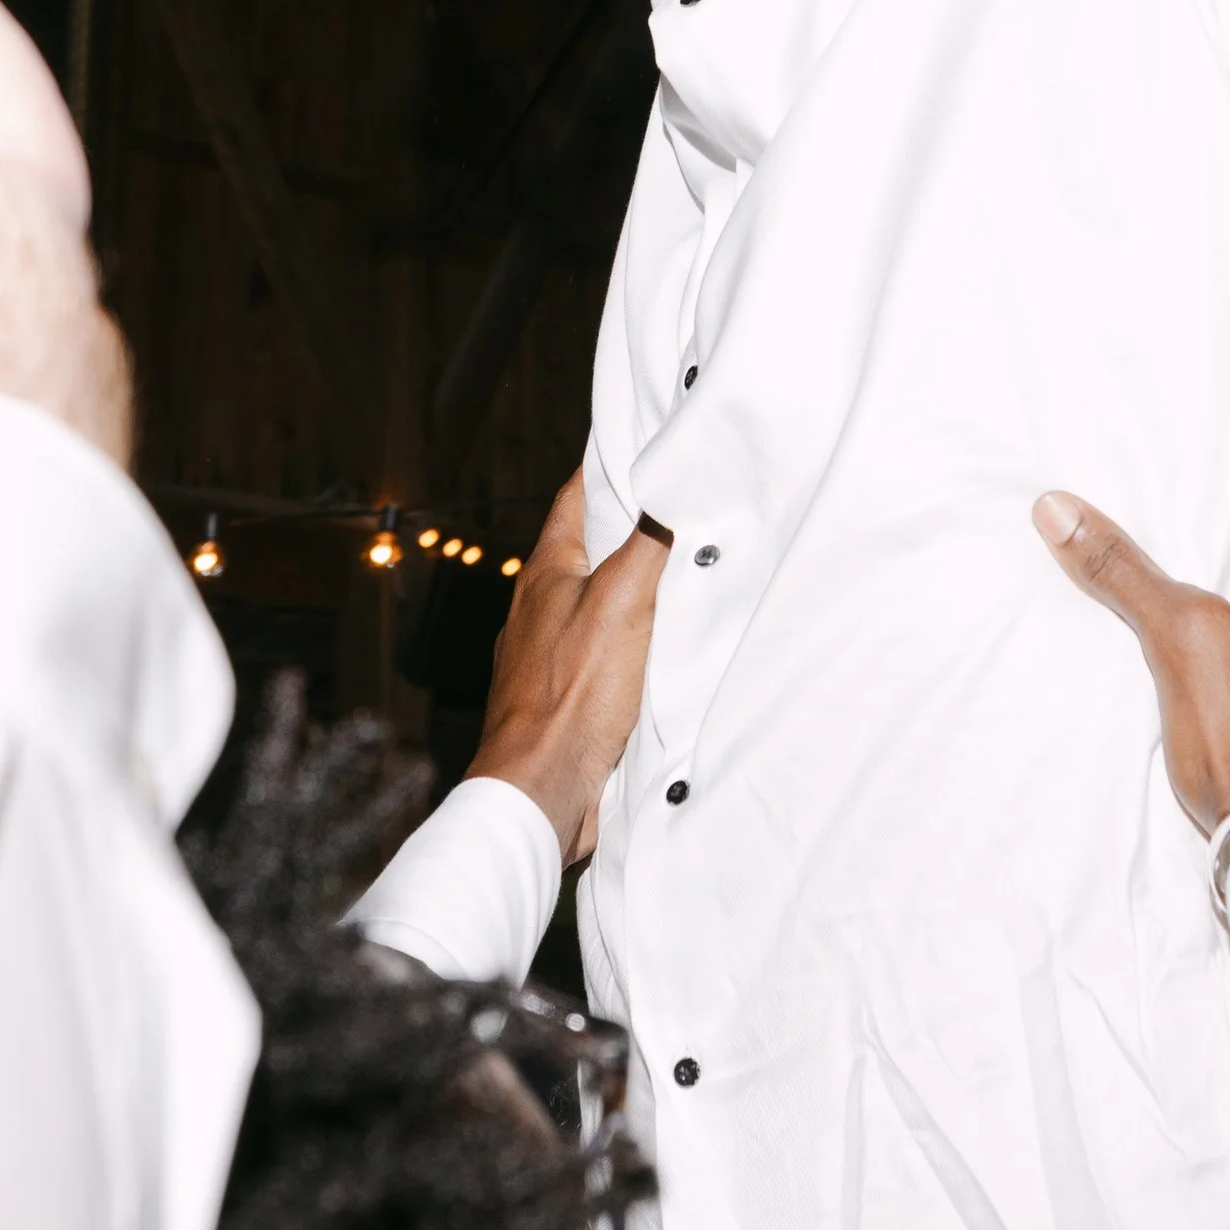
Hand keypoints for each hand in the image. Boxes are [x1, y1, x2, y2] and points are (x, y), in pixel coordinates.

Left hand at [468, 475, 670, 867]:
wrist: (542, 790)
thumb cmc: (572, 693)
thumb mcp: (622, 601)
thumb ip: (648, 543)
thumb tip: (675, 483)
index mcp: (547, 573)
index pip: (574, 497)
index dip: (605, 465)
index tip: (640, 439)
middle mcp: (543, 608)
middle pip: (590, 549)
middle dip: (631, 526)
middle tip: (680, 501)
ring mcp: (552, 655)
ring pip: (601, 603)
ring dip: (638, 588)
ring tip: (688, 571)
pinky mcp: (571, 697)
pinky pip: (609, 652)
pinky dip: (638, 640)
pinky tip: (668, 649)